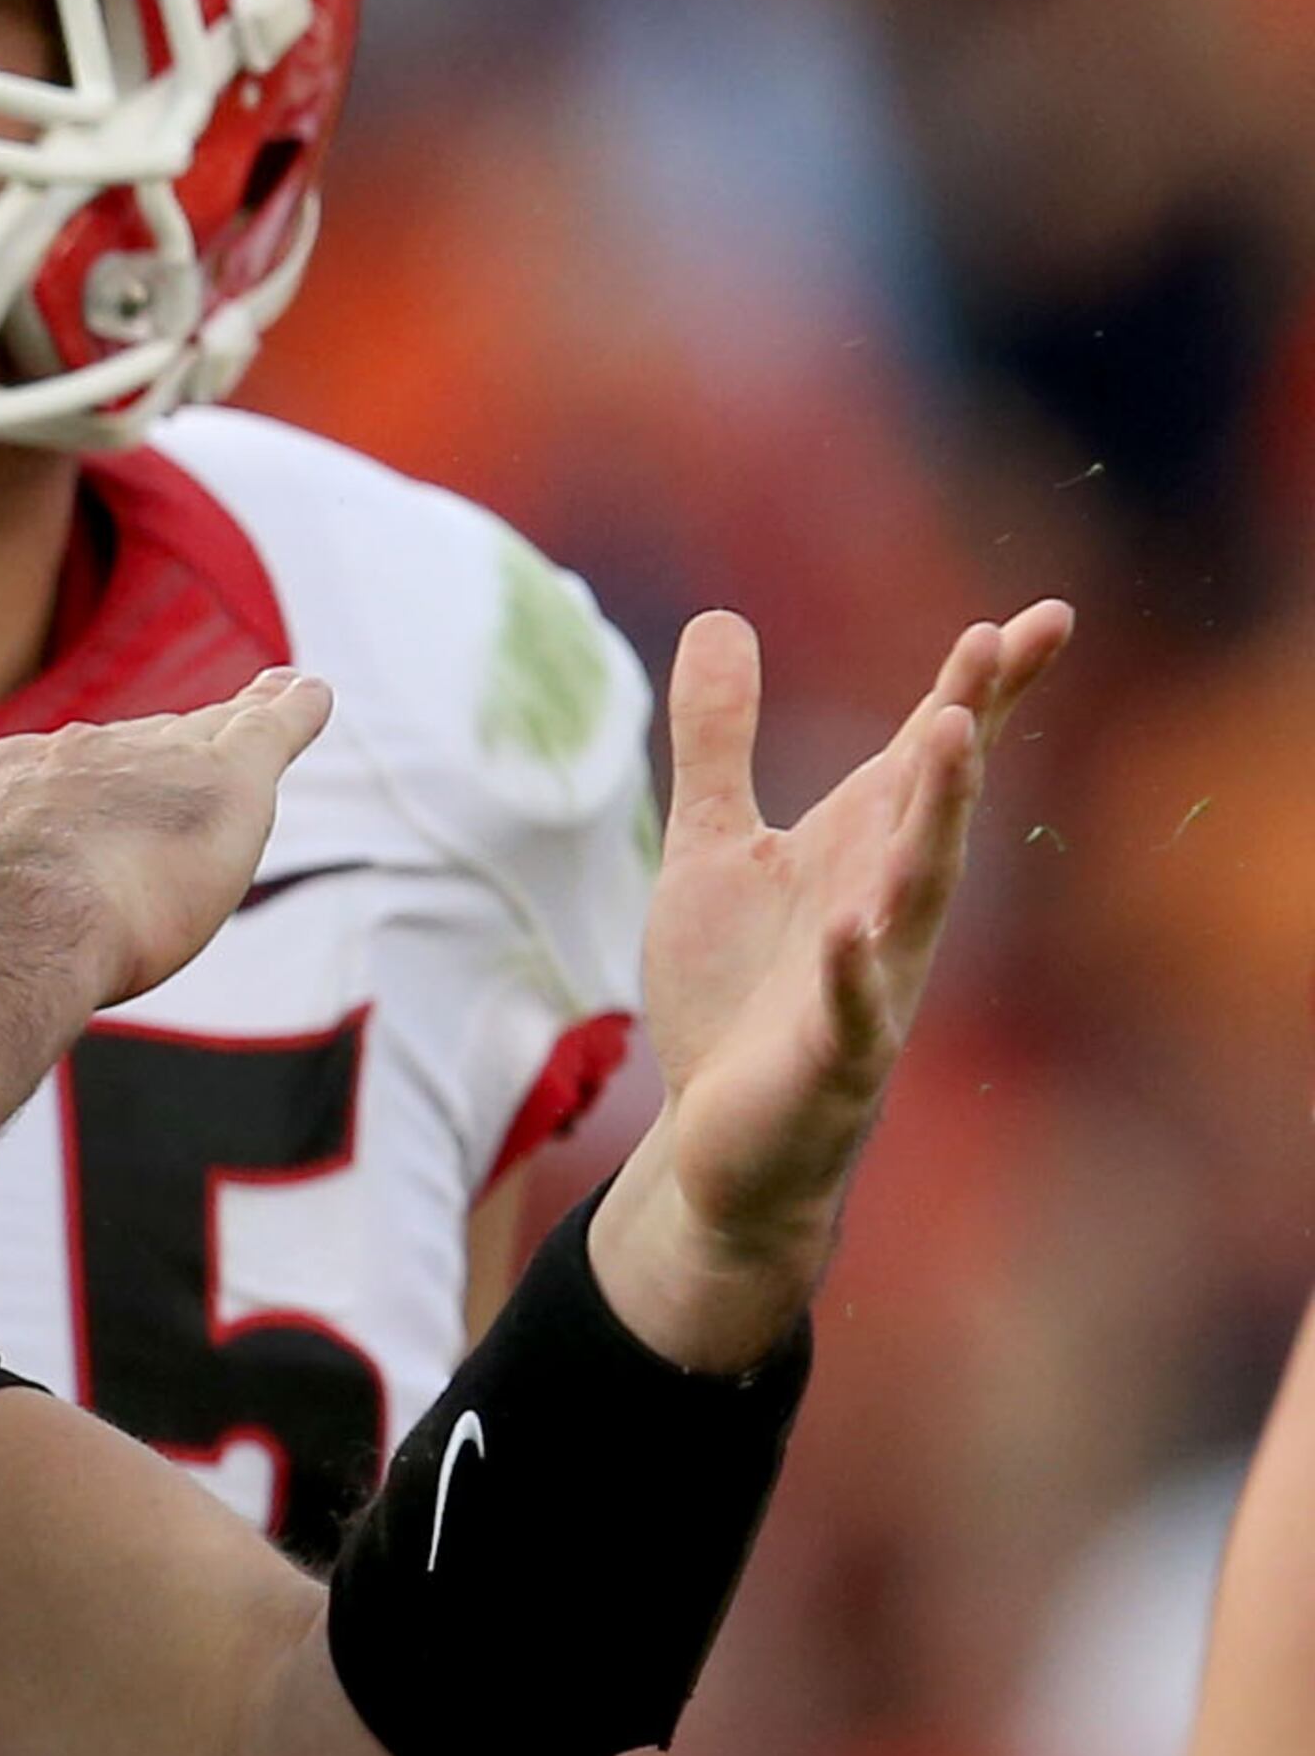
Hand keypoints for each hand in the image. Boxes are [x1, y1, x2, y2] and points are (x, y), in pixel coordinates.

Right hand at [0, 672, 332, 1164]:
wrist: (21, 921)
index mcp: (10, 789)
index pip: (65, 778)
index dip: (89, 789)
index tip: (96, 801)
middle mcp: (79, 759)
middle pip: (135, 751)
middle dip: (162, 750)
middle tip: (196, 741)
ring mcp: (153, 762)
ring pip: (201, 735)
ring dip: (234, 722)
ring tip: (270, 702)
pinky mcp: (226, 777)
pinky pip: (270, 728)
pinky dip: (294, 713)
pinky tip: (313, 700)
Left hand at [589, 601, 1069, 1374]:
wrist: (720, 1138)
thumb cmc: (734, 991)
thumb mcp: (712, 849)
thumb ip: (718, 740)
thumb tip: (717, 618)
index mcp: (863, 848)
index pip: (930, 754)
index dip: (982, 686)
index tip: (1042, 617)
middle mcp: (886, 905)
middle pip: (935, 805)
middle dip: (965, 726)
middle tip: (999, 645)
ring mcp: (870, 984)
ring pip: (915, 894)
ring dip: (935, 818)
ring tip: (951, 735)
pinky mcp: (829, 1061)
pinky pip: (850, 1011)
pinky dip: (855, 969)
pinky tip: (852, 923)